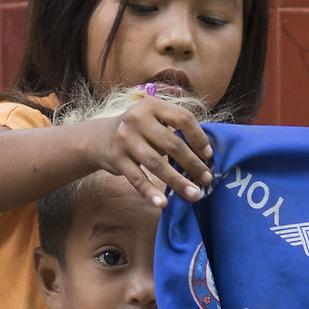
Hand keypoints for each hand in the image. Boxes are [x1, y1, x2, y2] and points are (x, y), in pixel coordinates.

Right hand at [92, 94, 216, 208]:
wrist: (100, 137)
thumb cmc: (139, 130)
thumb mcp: (154, 120)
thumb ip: (175, 130)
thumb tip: (205, 155)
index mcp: (151, 105)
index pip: (182, 118)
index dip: (198, 138)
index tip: (209, 155)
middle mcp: (136, 119)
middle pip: (171, 143)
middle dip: (193, 164)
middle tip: (208, 179)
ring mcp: (124, 138)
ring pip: (156, 163)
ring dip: (177, 181)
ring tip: (194, 194)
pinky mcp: (116, 158)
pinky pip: (136, 178)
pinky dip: (150, 192)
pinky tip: (163, 204)